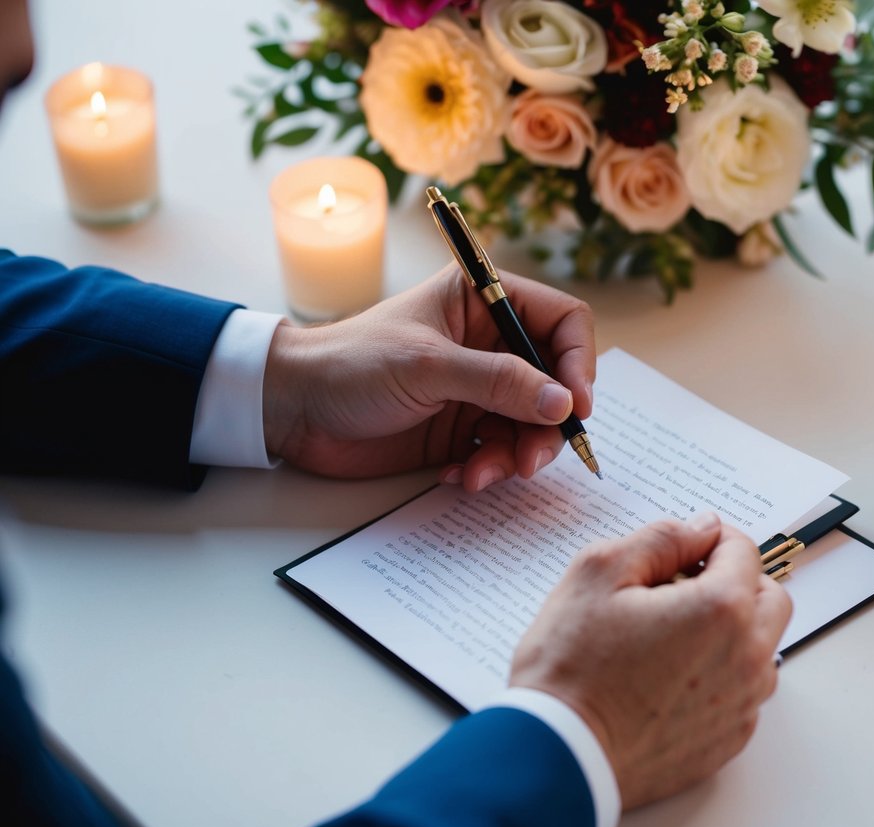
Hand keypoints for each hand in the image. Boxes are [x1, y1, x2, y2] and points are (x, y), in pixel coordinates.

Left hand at [262, 264, 594, 487]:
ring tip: (484, 474)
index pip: (562, 322)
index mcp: (484, 302)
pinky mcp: (463, 429)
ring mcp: (479, 389)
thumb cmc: (351, 364)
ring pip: (533, 424)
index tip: (576, 406)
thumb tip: (562, 403)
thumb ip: (498, 382)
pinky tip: (459, 477)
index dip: (579, 362)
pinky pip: (502, 451)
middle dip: (548, 424)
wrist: (293, 409)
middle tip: (530, 460)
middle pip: (556, 381)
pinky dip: (489, 469)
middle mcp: (490, 343)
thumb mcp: (428, 367)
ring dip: (517, 455)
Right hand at [509, 513, 791, 808]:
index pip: (744, 551)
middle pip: (769, 599)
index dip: (712, 540)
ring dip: (732, 630)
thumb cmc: (571, 666)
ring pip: (762, 648)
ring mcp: (741, 705)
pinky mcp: (728, 741)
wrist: (556, 754)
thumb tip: (702, 528)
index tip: (685, 548)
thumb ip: (661, 539)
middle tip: (683, 587)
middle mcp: (746, 658)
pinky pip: (742, 693)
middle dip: (736, 582)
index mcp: (721, 610)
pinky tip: (671, 677)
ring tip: (673, 635)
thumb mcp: (599, 572)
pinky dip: (720, 675)